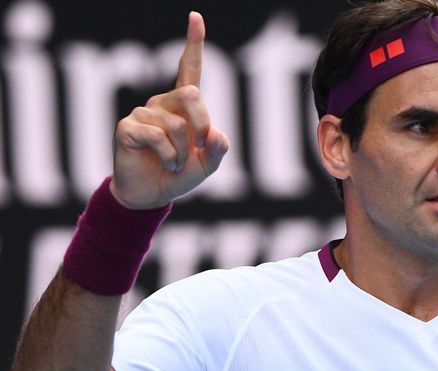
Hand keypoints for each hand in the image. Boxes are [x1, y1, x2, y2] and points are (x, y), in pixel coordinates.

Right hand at [111, 11, 228, 208]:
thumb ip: (219, 148)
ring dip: (184, 151)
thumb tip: (215, 133)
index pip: (189, 69)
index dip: (194, 44)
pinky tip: (165, 163)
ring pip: (177, 124)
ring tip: (176, 163)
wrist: (150, 195)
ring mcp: (142, 113)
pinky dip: (169, 156)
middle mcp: (162, 103)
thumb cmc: (179, 175)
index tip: (196, 17)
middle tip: (200, 147)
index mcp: (182, 106)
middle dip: (202, 124)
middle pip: (191, 95)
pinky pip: (157, 136)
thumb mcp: (208, 165)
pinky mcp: (127, 127)